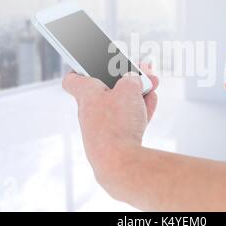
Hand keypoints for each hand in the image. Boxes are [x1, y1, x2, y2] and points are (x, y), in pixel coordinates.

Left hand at [62, 64, 157, 181]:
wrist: (120, 163)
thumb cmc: (117, 124)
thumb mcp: (129, 89)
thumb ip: (132, 78)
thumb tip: (134, 80)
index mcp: (87, 94)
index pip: (73, 79)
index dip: (81, 68)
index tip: (90, 62)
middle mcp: (91, 112)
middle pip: (107, 89)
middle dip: (127, 79)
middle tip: (143, 71)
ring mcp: (103, 128)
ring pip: (121, 104)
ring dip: (137, 94)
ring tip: (152, 86)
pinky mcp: (115, 141)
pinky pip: (127, 121)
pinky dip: (139, 111)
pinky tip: (151, 102)